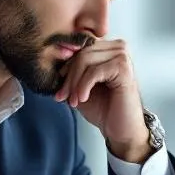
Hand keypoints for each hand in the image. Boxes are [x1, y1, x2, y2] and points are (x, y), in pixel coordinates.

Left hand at [54, 39, 151, 162]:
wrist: (121, 130)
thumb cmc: (103, 108)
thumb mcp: (79, 85)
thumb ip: (70, 70)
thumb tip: (52, 57)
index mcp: (108, 47)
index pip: (79, 45)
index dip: (66, 63)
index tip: (58, 82)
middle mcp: (118, 47)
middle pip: (81, 52)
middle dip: (68, 76)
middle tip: (61, 96)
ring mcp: (122, 55)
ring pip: (85, 60)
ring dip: (74, 83)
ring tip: (72, 101)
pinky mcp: (123, 67)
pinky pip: (93, 71)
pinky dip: (83, 86)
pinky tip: (82, 99)